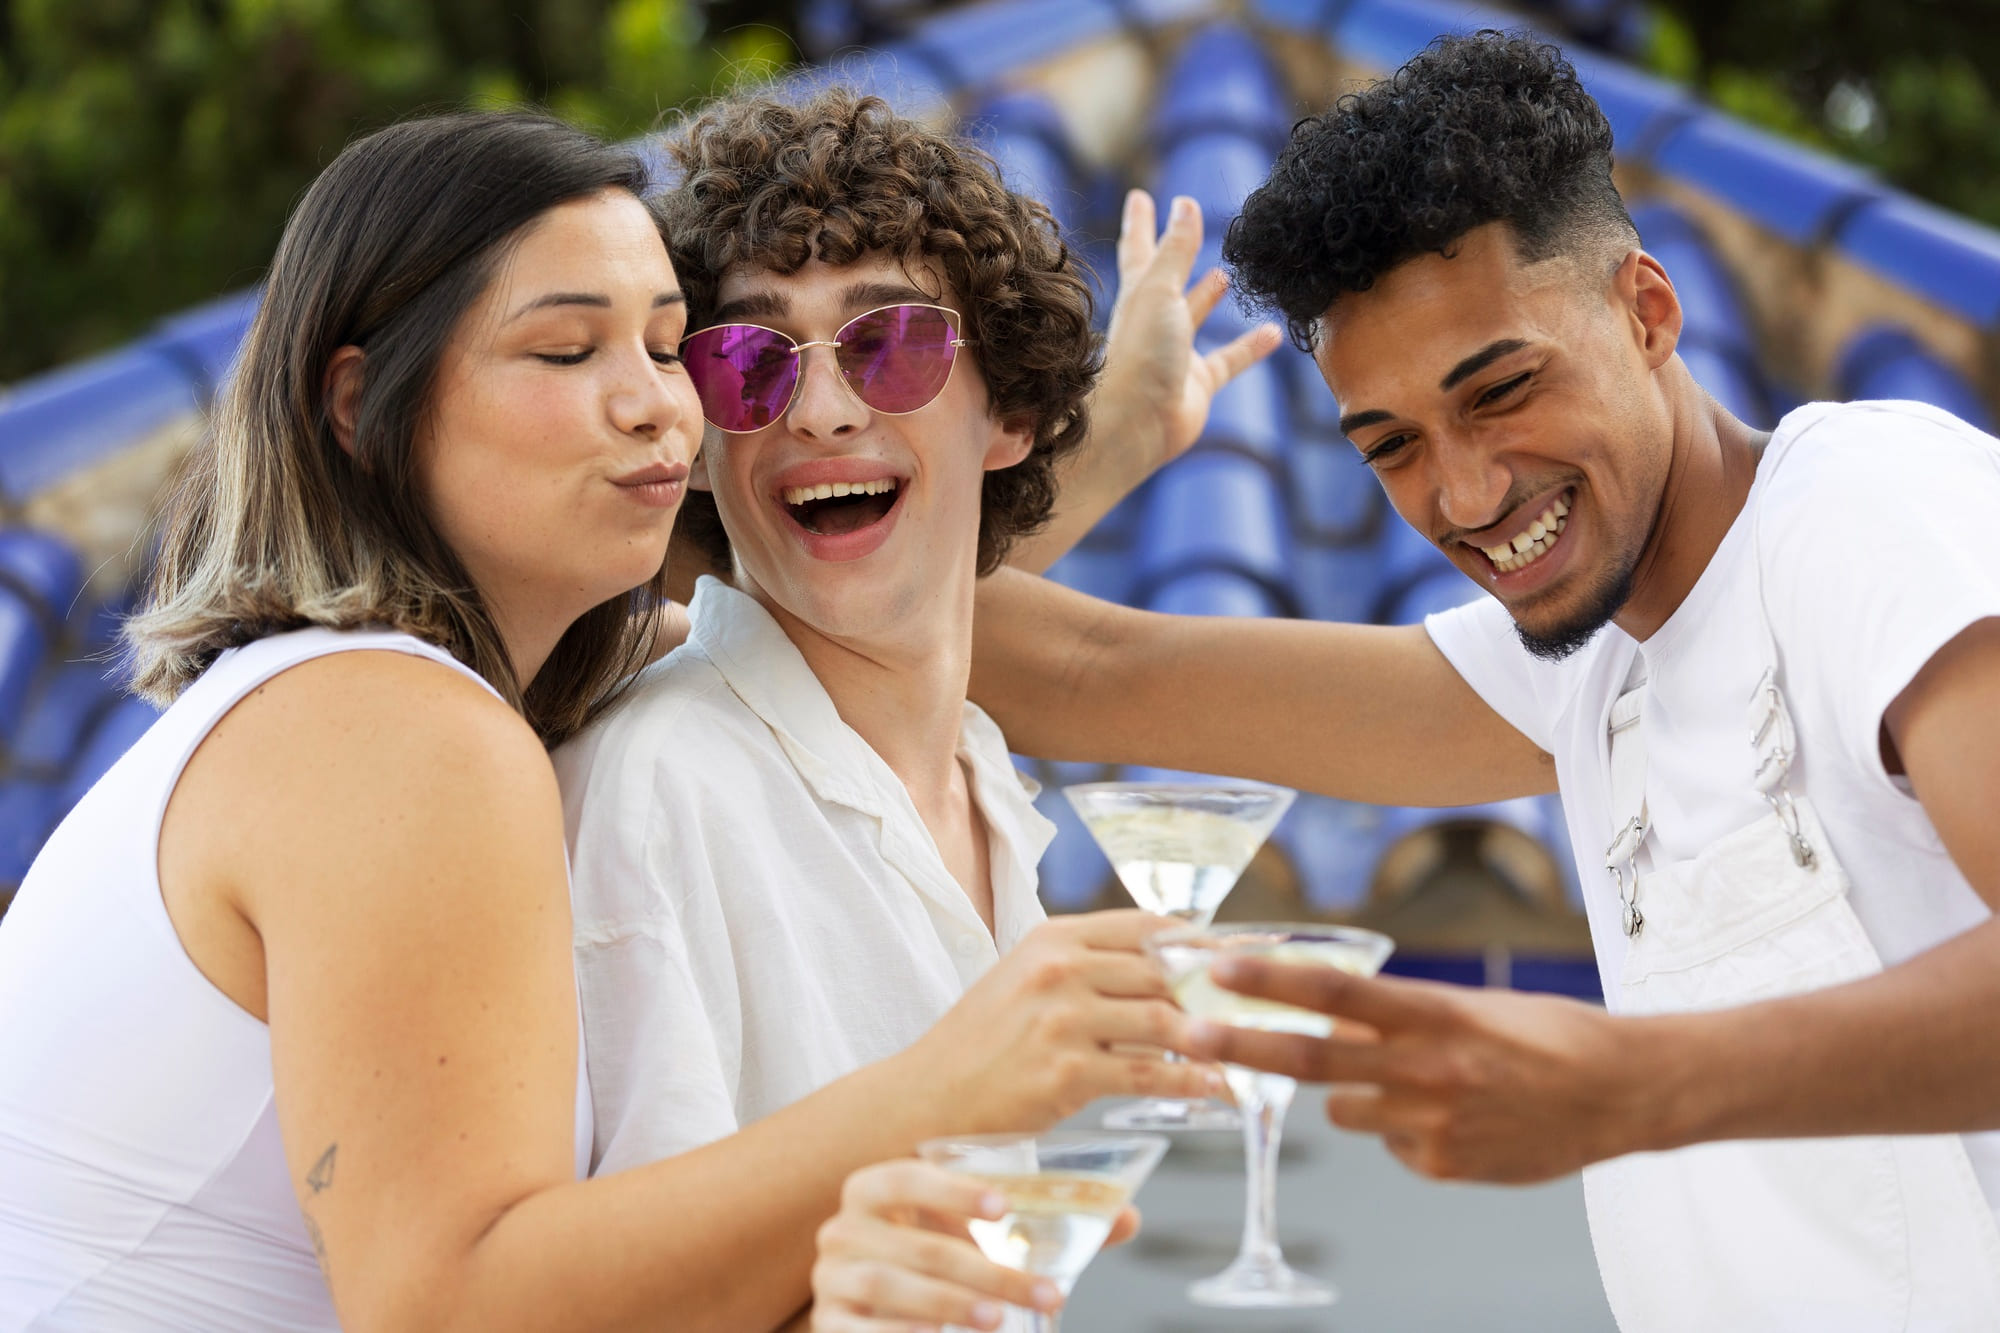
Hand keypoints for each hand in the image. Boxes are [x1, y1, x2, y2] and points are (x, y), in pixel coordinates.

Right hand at [811, 1160, 1063, 1331]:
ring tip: (998, 1322)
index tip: (1003, 1207)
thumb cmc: (930, 1265)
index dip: (951, 1190)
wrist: (873, 1317)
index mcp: (874, 1190)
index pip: (905, 1177)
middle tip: (1045, 1294)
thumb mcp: (976, 1241)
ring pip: (892, 1286)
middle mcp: (843, 1229)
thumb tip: (1126, 1218)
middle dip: (988, 1272)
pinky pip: (862, 1331)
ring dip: (952, 1305)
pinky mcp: (828, 1325)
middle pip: (918, 1245)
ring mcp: (830, 1279)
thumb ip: (1043, 1230)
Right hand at [899, 910, 1221, 1132]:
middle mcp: (1060, 970)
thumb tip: (1164, 970)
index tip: (1244, 956)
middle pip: (1165, 972)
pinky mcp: (1066, 1074)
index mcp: (1054, 937)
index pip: (1148, 926)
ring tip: (1247, 1050)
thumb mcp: (1027, 978)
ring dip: (1213, 1038)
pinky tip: (1217, 1088)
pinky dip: (1192, 1082)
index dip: (1203, 942)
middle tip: (1259, 1008)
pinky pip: (1148, 1075)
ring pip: (1164, 1022)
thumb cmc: (985, 1040)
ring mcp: (1062, 1021)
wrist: (930, 1094)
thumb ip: (1088, 966)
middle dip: (1219, 992)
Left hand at [1096, 190, 1282, 477]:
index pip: (1139, 249)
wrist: (1136, 424)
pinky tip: (1272, 332)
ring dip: (1207, 296)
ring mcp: (1175, 353)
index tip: (1138, 196)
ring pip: (1195, 316)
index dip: (1140, 222)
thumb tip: (1186, 202)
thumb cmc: (1138, 355)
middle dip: (1173, 253)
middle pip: (1165, 278)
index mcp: (1137, 295)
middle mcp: (1154, 321)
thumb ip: (1176, 250)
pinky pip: (1230, 359)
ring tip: (1224, 275)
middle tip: (1185, 228)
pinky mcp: (1198, 383)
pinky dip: (1250, 346)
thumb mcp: (1159, 292)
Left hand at [1186, 957, 1663, 1182]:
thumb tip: (1334, 1018)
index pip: (1337, 993)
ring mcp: (1432, 1124)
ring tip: (1420, 1083)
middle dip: (1242, 1043)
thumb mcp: (1471, 1005)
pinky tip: (1456, 1118)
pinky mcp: (1443, 1166)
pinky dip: (1405, 1131)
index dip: (1272, 981)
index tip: (1221, 967)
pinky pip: (1391, 1145)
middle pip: (1312, 1058)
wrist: (1622, 1093)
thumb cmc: (1548, 1035)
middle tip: (1188, 1031)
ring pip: (1344, 1111)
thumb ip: (1400, 1014)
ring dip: (1355, 1096)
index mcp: (1436, 1014)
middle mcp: (1426, 1069)